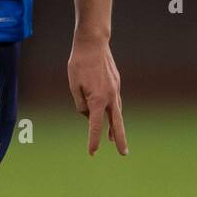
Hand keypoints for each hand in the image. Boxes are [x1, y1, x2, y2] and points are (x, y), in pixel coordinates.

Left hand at [67, 35, 127, 155]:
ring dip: (115, 127)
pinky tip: (109, 115)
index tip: (92, 153)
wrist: (93, 43)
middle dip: (119, 140)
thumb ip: (80, 105)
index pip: (95, 126)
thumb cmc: (79, 64)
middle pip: (116, 124)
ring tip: (112, 140)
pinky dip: (112, 111)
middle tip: (123, 154)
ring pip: (117, 113)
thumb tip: (88, 115)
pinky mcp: (116, 83)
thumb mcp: (73, 86)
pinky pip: (114, 101)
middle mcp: (110, 97)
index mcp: (97, 100)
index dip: (93, 140)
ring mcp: (115, 90)